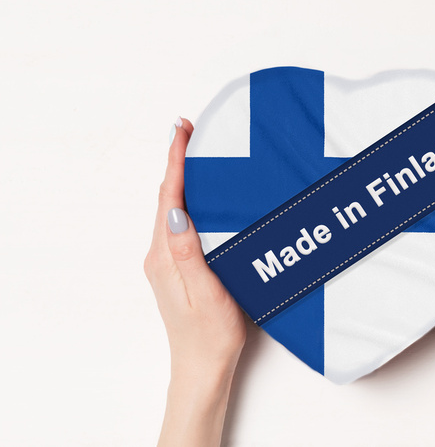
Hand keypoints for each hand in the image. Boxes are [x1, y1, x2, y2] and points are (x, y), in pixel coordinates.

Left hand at [144, 118, 246, 446]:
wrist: (203, 367)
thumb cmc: (210, 335)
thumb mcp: (206, 292)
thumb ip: (189, 251)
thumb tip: (176, 210)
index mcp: (166, 256)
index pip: (169, 198)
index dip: (175, 161)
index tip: (181, 130)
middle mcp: (161, 254)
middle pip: (167, 198)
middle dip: (177, 162)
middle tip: (190, 131)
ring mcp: (167, 261)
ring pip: (173, 209)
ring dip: (183, 179)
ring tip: (198, 154)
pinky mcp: (178, 267)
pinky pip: (181, 224)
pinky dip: (189, 200)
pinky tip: (203, 195)